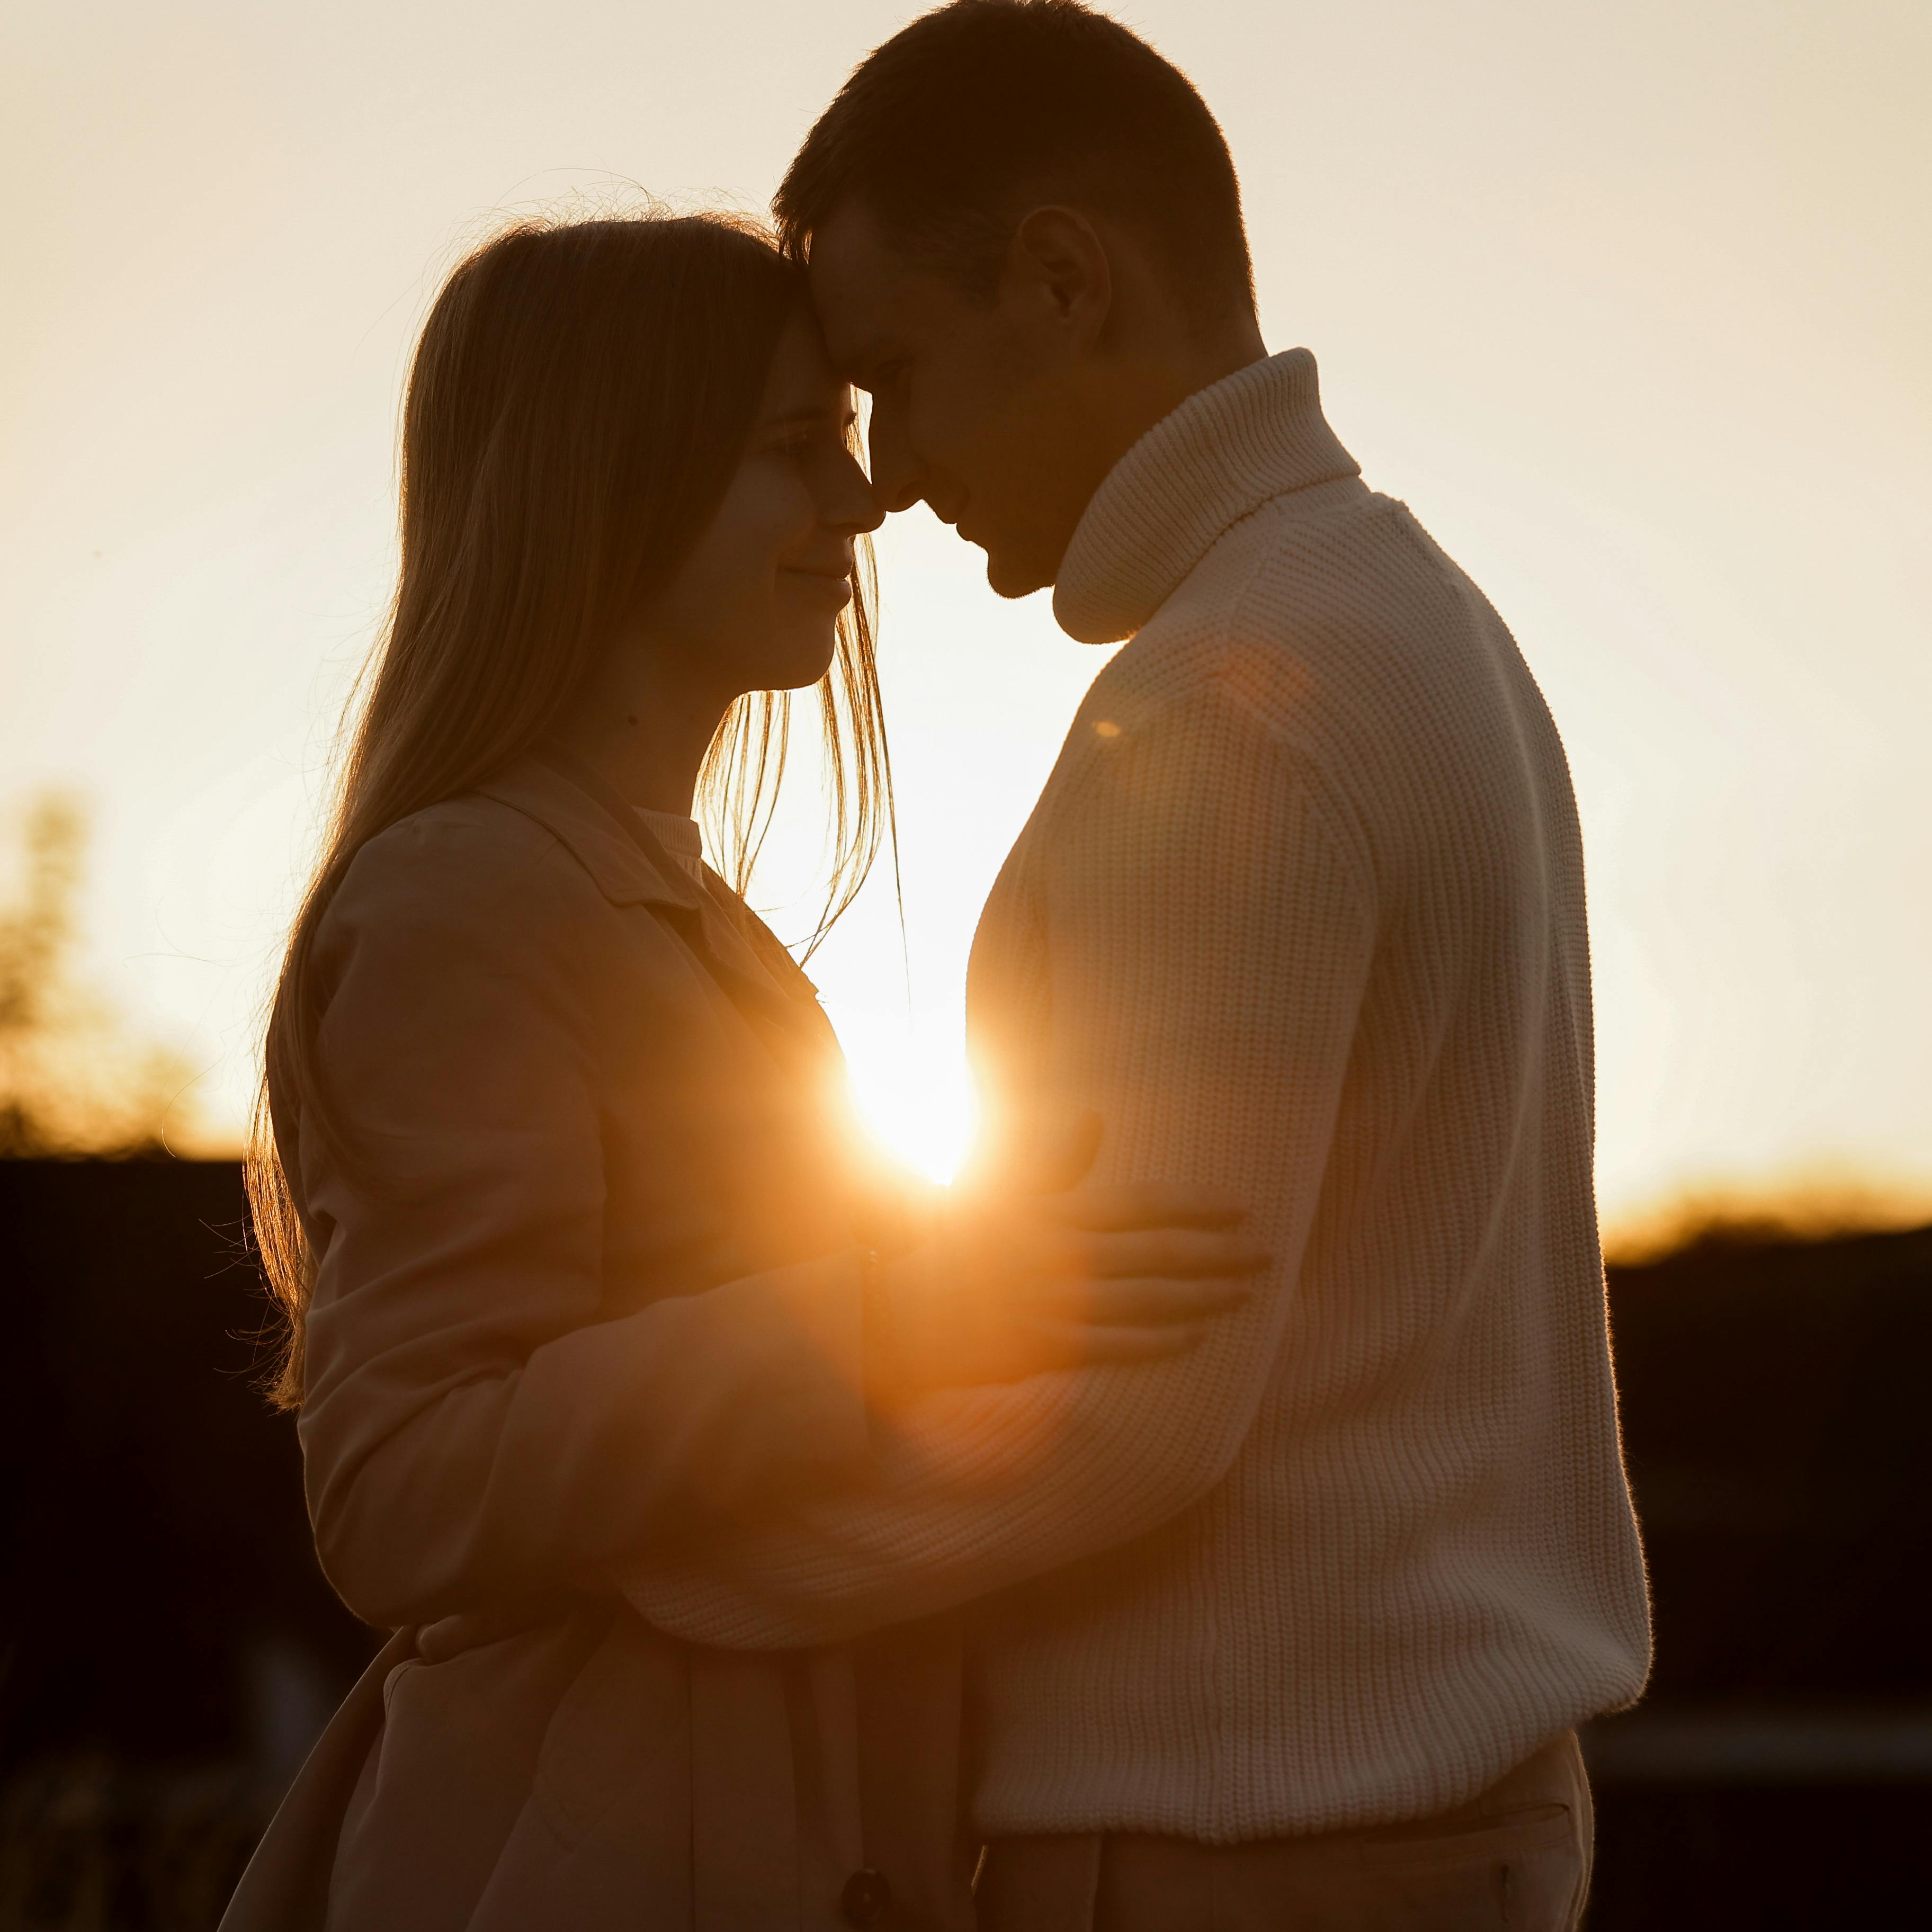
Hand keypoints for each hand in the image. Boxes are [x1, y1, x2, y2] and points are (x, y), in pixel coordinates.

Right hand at [863, 1113, 1265, 1404]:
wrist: (896, 1310)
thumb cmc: (950, 1244)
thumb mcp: (999, 1191)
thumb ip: (1053, 1161)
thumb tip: (1094, 1117)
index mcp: (1053, 1213)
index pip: (1140, 1206)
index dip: (1194, 1207)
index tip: (1241, 1209)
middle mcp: (1061, 1256)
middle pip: (1158, 1256)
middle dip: (1218, 1256)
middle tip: (1269, 1256)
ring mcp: (1056, 1305)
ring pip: (1148, 1304)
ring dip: (1202, 1299)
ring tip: (1245, 1296)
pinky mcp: (1046, 1349)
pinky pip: (1117, 1348)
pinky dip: (1159, 1345)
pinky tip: (1195, 1340)